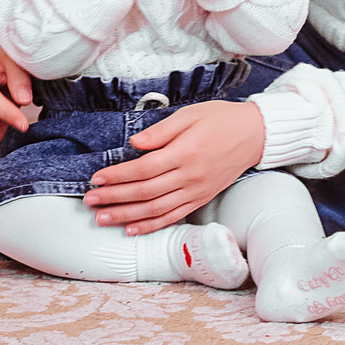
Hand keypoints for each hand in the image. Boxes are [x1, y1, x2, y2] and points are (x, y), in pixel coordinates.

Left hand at [86, 100, 266, 232]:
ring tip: (103, 218)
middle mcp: (190, 176)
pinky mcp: (201, 199)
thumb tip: (134, 143)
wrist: (254, 135)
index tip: (97, 178)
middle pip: (145, 192)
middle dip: (114, 198)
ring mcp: (196, 191)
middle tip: (90, 201)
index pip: (143, 169)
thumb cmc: (219, 119)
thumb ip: (161, 131)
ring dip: (127, 216)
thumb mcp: (189, 114)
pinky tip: (132, 229)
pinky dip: (152, 226)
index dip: (118, 176)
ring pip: (156, 209)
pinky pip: (173, 216)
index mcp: (185, 152)